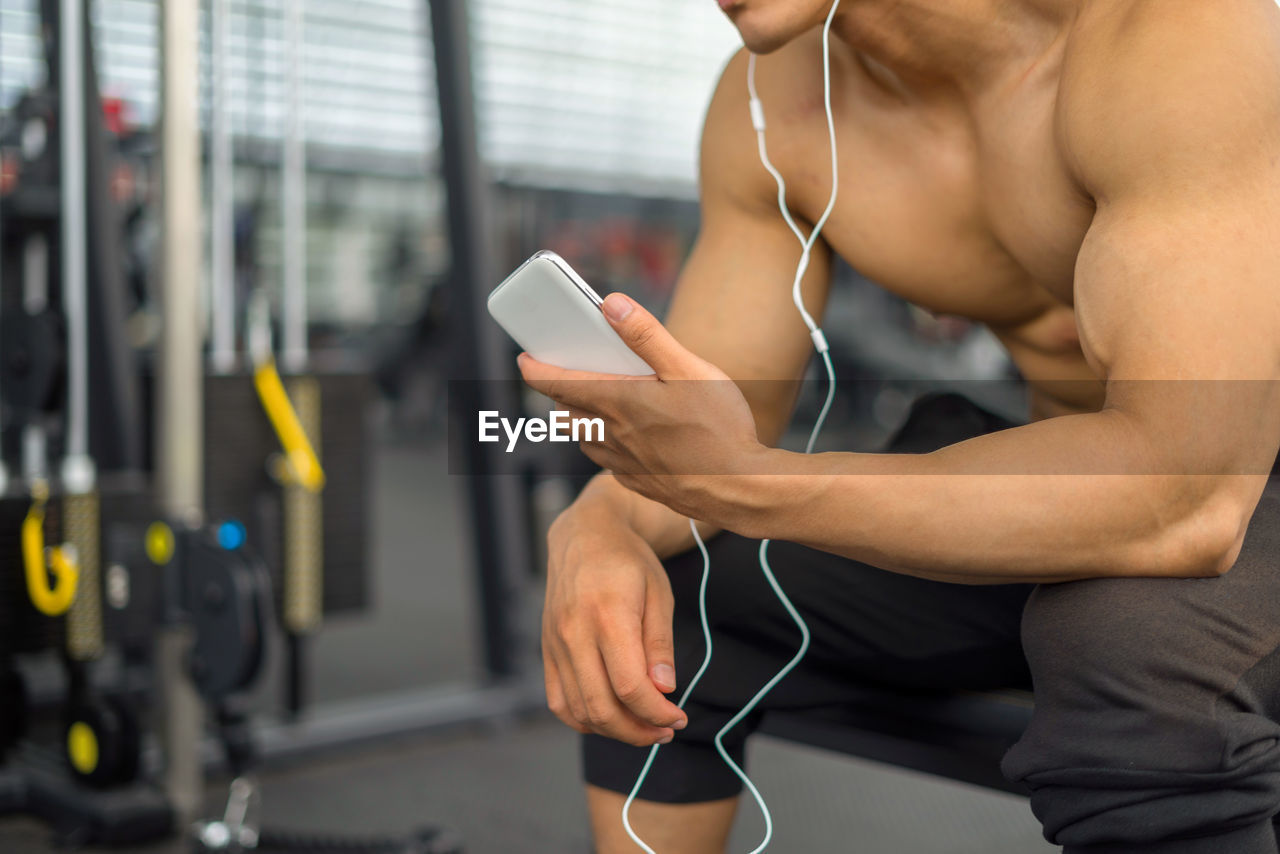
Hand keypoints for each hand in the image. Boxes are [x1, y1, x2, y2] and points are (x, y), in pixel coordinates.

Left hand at [518, 293, 768, 520]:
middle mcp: (611, 436)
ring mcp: (623, 464)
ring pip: (584, 440)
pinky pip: (608, 462)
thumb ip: (647, 336)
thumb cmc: (720, 428)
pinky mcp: (639, 483)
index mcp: (618, 403)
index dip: (535, 369)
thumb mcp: (689, 370)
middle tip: (570, 375)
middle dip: (561, 393)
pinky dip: (606, 445)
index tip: (524, 357)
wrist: (740, 490)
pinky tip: (630, 438)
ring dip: (582, 420)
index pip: (558, 383)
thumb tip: (610, 304)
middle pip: (566, 413)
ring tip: (600, 404)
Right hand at [542, 502, 688, 745]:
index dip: (657, 713)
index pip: (630, 686)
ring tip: (643, 726)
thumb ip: (660, 644)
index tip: (678, 717)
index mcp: (607, 615)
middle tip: (666, 730)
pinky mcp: (546, 651)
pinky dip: (584, 720)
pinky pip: (559, 702)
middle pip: (602, 707)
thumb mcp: (658, 594)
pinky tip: (611, 717)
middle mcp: (574, 633)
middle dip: (639, 731)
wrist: (585, 536)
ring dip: (615, 731)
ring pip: (579, 711)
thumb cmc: (628, 562)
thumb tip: (664, 689)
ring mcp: (555, 644)